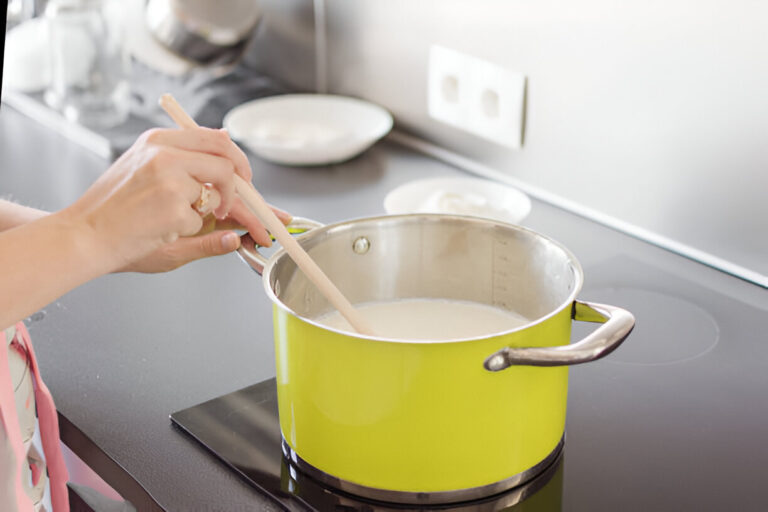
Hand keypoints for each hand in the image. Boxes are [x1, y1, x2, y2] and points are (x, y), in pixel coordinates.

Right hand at [63, 126, 287, 272]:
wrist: (82, 235)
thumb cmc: (113, 209)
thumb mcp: (147, 171)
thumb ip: (188, 160)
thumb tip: (228, 144)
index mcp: (158, 140)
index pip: (213, 137)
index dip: (237, 158)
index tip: (244, 177)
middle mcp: (164, 152)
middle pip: (226, 160)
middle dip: (240, 185)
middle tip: (233, 205)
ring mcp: (170, 177)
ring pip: (215, 192)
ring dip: (204, 212)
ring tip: (169, 218)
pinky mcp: (173, 205)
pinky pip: (200, 220)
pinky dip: (186, 230)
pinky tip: (158, 229)